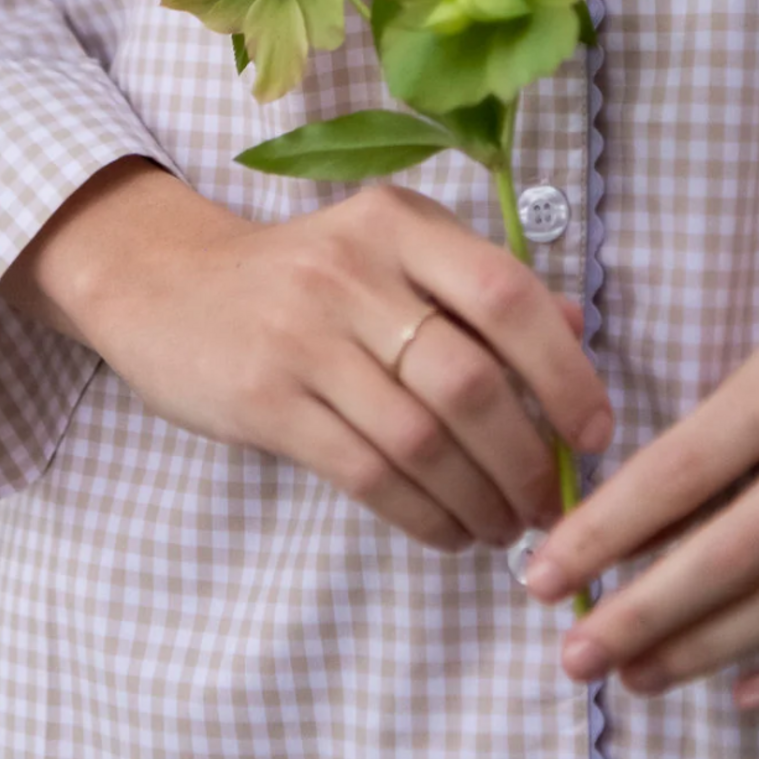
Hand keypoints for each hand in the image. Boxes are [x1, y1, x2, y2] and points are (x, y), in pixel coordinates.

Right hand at [1, 159, 612, 551]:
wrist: (164, 284)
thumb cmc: (304, 276)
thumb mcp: (391, 251)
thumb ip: (479, 284)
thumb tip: (578, 328)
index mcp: (399, 225)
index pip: (505, 295)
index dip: (565, 373)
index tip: (594, 433)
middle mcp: (352, 272)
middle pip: (470, 382)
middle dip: (527, 460)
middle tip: (550, 503)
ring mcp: (302, 337)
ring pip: (422, 441)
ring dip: (480, 500)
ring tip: (506, 528)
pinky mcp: (265, 400)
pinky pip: (367, 475)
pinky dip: (424, 516)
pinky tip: (450, 532)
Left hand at [522, 212, 758, 708]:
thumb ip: (718, 434)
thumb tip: (631, 527)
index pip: (680, 472)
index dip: (604, 533)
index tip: (542, 577)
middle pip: (729, 552)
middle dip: (639, 613)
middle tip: (574, 657)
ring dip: (705, 651)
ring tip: (638, 677)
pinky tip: (748, 693)